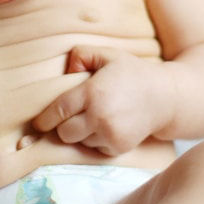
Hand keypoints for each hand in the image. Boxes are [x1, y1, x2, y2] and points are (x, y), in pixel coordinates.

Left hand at [31, 47, 174, 156]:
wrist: (166, 97)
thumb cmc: (131, 72)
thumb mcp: (107, 54)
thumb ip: (81, 55)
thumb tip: (65, 71)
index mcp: (93, 93)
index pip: (58, 111)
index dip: (44, 120)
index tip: (38, 124)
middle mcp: (100, 117)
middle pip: (64, 133)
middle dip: (63, 126)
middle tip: (72, 117)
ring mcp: (111, 135)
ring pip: (80, 142)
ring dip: (81, 133)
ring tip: (95, 118)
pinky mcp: (119, 147)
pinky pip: (95, 149)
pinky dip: (96, 140)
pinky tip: (107, 126)